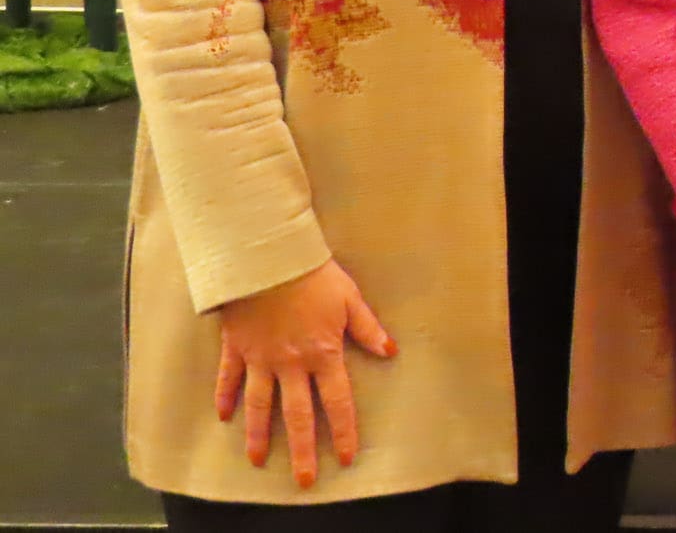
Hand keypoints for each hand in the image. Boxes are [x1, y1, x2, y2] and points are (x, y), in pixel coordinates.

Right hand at [215, 259, 395, 487]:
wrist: (267, 258)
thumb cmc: (313, 274)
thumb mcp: (349, 298)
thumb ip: (367, 328)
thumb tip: (390, 351)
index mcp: (322, 353)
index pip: (336, 401)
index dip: (342, 430)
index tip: (344, 456)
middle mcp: (290, 364)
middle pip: (296, 415)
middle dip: (302, 450)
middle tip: (304, 480)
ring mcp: (260, 359)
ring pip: (259, 406)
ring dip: (258, 435)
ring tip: (258, 460)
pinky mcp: (236, 348)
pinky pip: (229, 378)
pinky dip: (225, 397)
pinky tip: (223, 416)